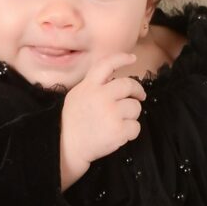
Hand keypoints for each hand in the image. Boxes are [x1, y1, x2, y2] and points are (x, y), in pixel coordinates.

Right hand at [61, 53, 145, 177]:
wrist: (67, 148)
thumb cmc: (72, 123)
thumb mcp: (77, 96)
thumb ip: (93, 86)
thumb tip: (112, 80)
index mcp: (89, 86)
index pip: (106, 64)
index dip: (122, 58)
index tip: (133, 58)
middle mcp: (101, 96)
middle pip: (129, 85)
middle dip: (138, 91)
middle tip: (139, 97)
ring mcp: (111, 113)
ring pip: (135, 107)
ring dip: (131, 115)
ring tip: (118, 122)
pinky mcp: (119, 130)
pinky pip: (136, 127)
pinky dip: (131, 132)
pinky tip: (119, 135)